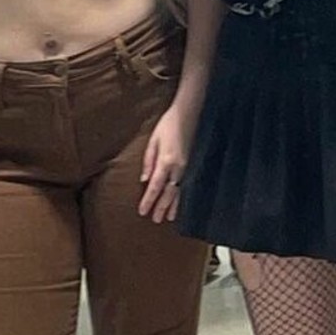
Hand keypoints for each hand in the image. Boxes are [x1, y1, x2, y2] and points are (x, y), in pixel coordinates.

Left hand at [138, 104, 190, 222]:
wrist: (189, 114)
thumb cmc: (168, 125)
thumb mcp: (154, 141)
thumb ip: (148, 161)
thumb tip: (144, 180)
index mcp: (166, 161)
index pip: (155, 186)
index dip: (148, 200)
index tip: (142, 211)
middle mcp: (178, 167)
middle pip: (168, 193)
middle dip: (161, 207)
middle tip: (155, 220)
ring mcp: (187, 167)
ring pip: (180, 191)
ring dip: (173, 205)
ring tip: (169, 218)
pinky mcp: (192, 164)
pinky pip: (187, 184)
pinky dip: (183, 196)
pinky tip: (181, 202)